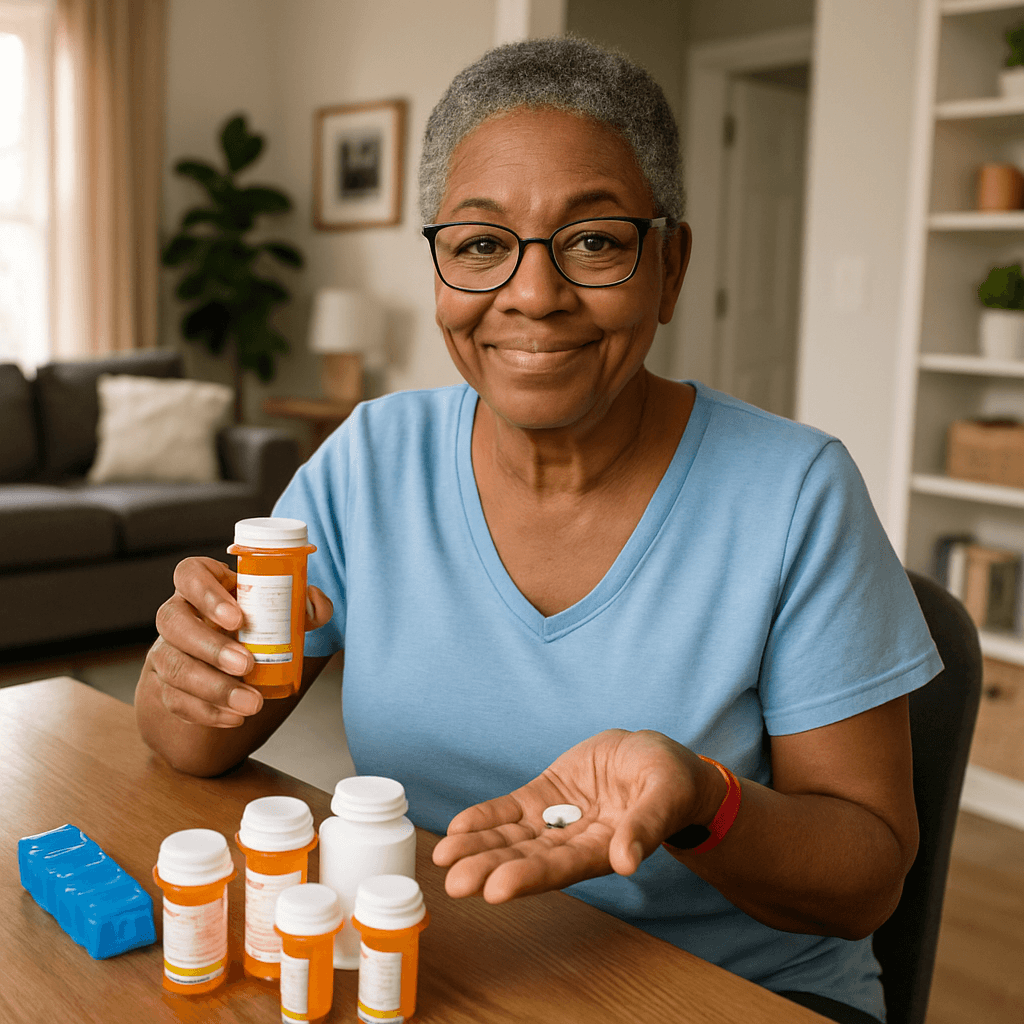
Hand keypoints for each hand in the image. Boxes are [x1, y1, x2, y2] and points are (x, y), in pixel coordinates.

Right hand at [145, 556, 332, 727]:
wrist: (230, 663)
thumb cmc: (255, 625)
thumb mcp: (280, 610)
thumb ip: (302, 605)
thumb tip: (315, 604)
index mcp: (203, 584)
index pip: (189, 574)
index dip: (207, 593)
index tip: (238, 617)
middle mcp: (177, 613)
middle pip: (172, 621)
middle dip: (210, 646)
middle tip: (247, 665)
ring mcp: (166, 649)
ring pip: (171, 665)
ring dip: (212, 687)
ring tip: (250, 703)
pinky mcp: (165, 684)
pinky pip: (175, 699)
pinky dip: (207, 712)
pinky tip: (234, 717)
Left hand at [432, 729, 722, 902]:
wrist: (656, 759)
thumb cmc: (670, 780)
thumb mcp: (664, 793)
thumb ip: (645, 825)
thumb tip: (627, 861)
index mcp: (605, 848)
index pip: (562, 867)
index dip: (529, 876)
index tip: (496, 889)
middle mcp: (574, 841)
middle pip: (527, 858)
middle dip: (490, 868)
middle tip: (456, 882)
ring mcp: (556, 818)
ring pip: (512, 837)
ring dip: (478, 847)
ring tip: (444, 857)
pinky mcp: (545, 795)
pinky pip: (510, 809)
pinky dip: (485, 818)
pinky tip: (457, 828)